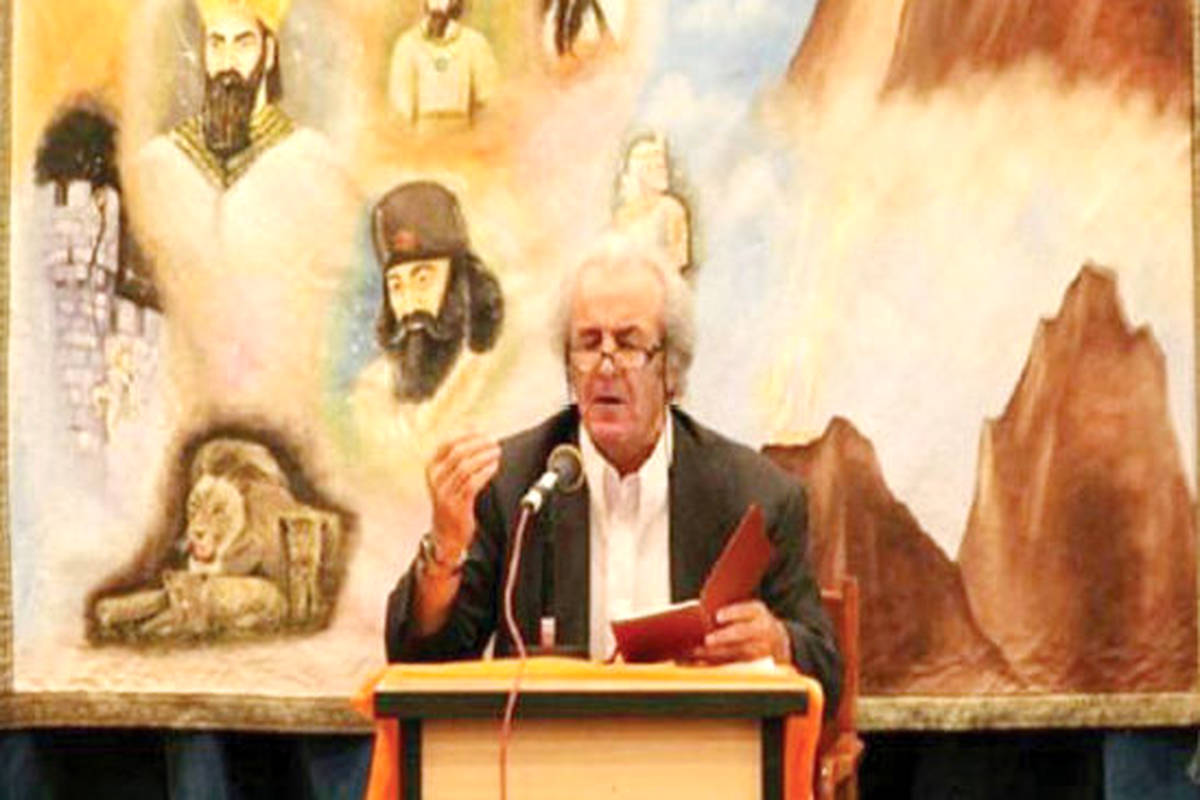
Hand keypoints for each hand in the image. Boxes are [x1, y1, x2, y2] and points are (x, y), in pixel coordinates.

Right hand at [425, 432, 500, 556]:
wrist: (446, 533)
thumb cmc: (452, 500)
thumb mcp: (448, 477)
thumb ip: (458, 456)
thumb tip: (473, 428)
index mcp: (431, 469)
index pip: (447, 445)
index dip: (466, 436)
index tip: (483, 433)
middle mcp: (435, 480)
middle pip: (457, 454)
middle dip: (478, 445)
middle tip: (494, 442)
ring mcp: (444, 493)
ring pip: (466, 468)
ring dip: (484, 457)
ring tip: (497, 452)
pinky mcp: (456, 505)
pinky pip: (472, 484)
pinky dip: (485, 472)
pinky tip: (494, 467)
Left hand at [689, 601, 790, 664]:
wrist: (777, 641)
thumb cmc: (753, 620)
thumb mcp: (749, 610)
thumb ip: (731, 610)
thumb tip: (703, 611)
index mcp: (758, 612)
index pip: (747, 610)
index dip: (733, 613)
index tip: (718, 616)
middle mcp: (763, 629)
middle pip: (743, 633)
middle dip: (724, 637)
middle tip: (708, 640)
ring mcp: (761, 648)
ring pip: (736, 651)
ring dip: (715, 653)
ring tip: (697, 651)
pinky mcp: (752, 662)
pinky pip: (732, 663)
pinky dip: (715, 662)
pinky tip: (700, 661)